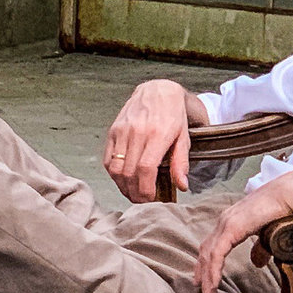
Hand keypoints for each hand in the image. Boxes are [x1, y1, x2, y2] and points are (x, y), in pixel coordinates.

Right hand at [103, 79, 193, 201]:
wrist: (157, 91)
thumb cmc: (172, 115)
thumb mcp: (183, 137)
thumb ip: (181, 163)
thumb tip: (182, 186)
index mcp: (157, 134)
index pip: (145, 169)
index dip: (146, 189)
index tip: (150, 199)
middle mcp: (137, 132)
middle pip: (129, 172)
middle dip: (134, 192)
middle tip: (142, 201)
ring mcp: (122, 131)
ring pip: (116, 168)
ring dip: (122, 186)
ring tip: (132, 193)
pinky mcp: (113, 131)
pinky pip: (108, 159)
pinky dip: (114, 174)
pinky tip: (123, 179)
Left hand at [191, 174, 292, 292]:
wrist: (290, 195)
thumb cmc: (283, 210)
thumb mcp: (267, 235)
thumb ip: (260, 248)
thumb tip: (256, 264)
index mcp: (231, 222)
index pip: (211, 245)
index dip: (205, 264)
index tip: (202, 281)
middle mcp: (224, 221)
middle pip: (205, 252)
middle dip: (202, 274)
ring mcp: (226, 224)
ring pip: (208, 256)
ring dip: (207, 279)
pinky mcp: (231, 228)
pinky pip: (217, 254)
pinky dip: (213, 271)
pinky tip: (213, 285)